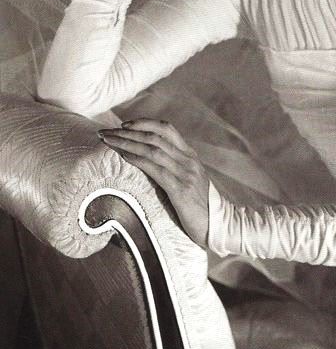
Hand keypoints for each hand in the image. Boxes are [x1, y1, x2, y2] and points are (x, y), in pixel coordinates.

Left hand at [98, 119, 208, 246]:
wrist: (219, 225)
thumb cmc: (200, 208)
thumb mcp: (189, 183)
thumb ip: (175, 171)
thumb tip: (151, 167)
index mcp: (190, 156)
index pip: (167, 129)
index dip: (144, 123)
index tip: (123, 125)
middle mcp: (188, 160)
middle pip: (155, 136)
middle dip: (127, 131)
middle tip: (105, 131)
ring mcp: (185, 173)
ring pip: (152, 149)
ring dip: (126, 142)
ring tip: (107, 140)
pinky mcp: (181, 188)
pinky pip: (155, 168)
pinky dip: (136, 159)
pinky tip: (122, 156)